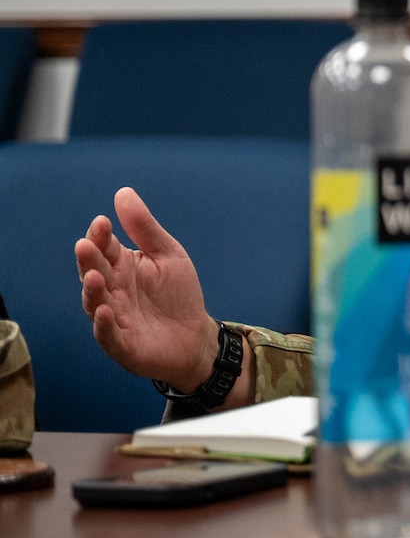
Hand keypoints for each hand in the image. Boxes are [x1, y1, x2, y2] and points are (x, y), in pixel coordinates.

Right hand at [75, 188, 217, 391]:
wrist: (195, 336)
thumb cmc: (177, 293)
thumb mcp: (168, 255)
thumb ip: (145, 228)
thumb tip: (123, 193)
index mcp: (121, 267)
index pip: (104, 248)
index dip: (100, 236)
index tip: (102, 222)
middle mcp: (111, 291)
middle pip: (94, 273)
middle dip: (89, 260)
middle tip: (86, 245)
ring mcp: (113, 318)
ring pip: (95, 303)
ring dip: (92, 291)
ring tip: (94, 276)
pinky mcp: (122, 345)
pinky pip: (107, 335)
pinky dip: (103, 325)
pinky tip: (104, 312)